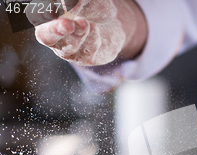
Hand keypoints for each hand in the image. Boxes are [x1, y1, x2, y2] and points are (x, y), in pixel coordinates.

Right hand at [29, 0, 146, 65]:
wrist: (113, 21)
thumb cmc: (93, 5)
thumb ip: (75, 1)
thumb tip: (65, 3)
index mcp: (46, 17)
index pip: (36, 16)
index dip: (42, 14)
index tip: (53, 8)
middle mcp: (52, 35)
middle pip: (45, 37)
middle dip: (55, 31)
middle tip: (67, 23)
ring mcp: (67, 49)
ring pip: (67, 48)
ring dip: (76, 35)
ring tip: (84, 23)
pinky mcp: (85, 58)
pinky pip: (86, 52)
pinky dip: (91, 39)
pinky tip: (94, 27)